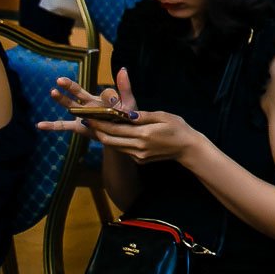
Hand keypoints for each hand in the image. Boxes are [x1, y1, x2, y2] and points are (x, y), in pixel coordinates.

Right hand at [40, 72, 134, 138]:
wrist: (122, 135)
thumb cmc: (126, 116)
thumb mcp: (128, 101)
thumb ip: (125, 87)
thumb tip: (122, 68)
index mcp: (101, 97)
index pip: (103, 92)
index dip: (108, 95)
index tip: (114, 98)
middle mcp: (89, 104)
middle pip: (77, 93)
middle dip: (69, 86)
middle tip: (60, 80)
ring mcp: (82, 115)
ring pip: (69, 105)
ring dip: (61, 99)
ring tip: (52, 92)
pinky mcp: (79, 127)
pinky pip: (63, 126)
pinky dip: (52, 126)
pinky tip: (39, 125)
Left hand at [86, 108, 202, 164]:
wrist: (187, 148)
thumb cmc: (177, 128)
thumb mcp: (163, 116)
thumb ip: (143, 115)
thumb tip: (126, 113)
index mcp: (144, 134)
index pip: (115, 129)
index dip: (99, 123)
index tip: (88, 116)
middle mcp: (138, 147)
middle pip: (109, 140)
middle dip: (97, 130)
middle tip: (87, 120)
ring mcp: (138, 156)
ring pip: (114, 146)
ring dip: (104, 136)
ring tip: (96, 125)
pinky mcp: (139, 160)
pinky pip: (122, 149)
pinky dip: (114, 141)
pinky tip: (112, 132)